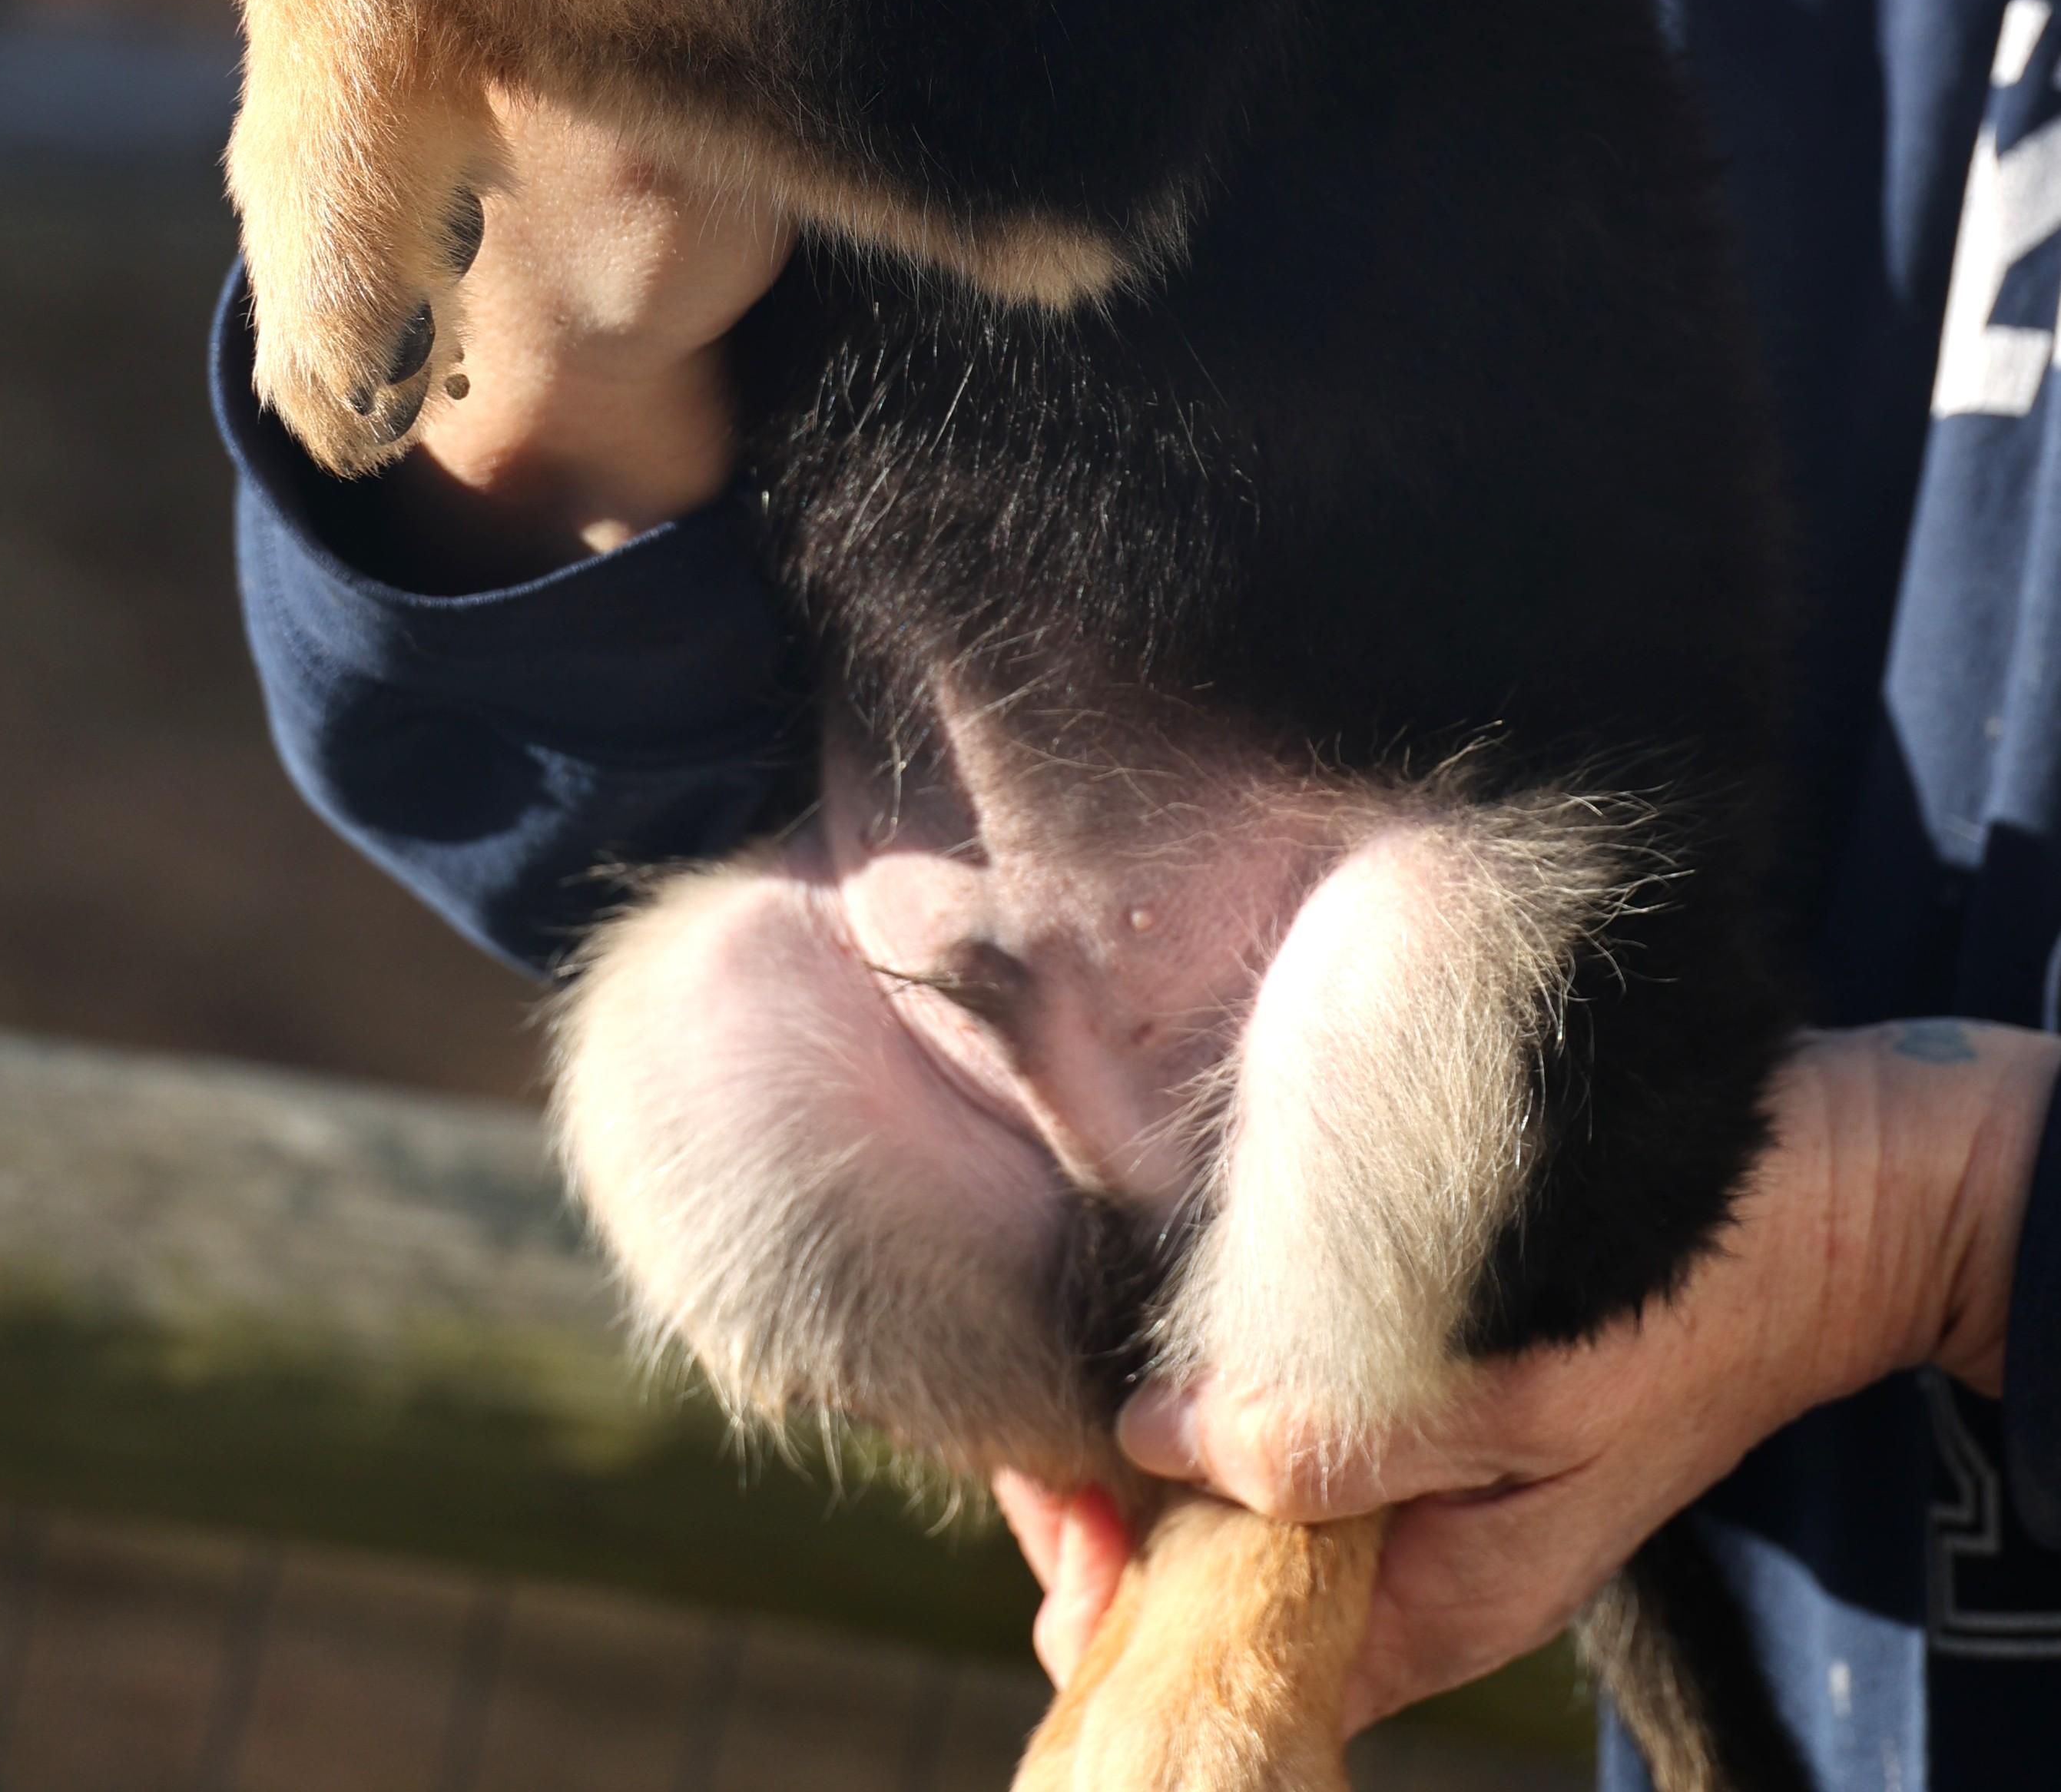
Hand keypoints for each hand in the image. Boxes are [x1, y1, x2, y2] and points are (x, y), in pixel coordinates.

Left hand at [1000, 1024, 2059, 1729]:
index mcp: (1431, 1601)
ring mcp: (1414, 1479)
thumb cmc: (1686, 1293)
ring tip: (1065, 1380)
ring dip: (1144, 1453)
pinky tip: (1160, 1335)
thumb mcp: (1523, 1384)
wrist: (1829, 1201)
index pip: (1227, 1657)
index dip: (1115, 1590)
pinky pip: (1288, 1430)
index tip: (1049, 1500)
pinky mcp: (1422, 1400)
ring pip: (1231, 1503)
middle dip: (1104, 1519)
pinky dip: (1213, 1395)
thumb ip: (1345, 1433)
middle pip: (1206, 1583)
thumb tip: (1162, 1443)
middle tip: (1030, 1430)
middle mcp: (1407, 1561)